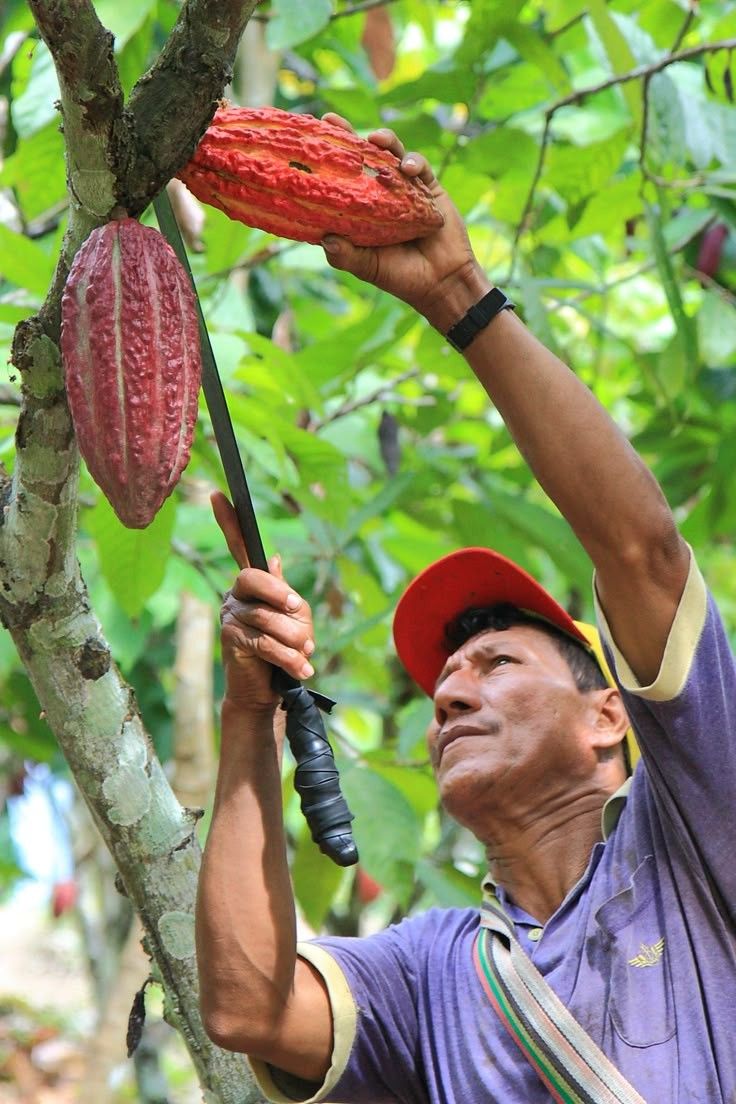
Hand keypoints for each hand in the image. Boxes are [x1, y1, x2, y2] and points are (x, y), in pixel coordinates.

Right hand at [212, 492, 315, 711]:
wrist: (267, 691)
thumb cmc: (283, 651)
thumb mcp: (293, 618)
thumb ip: (284, 592)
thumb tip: (273, 558)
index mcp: (252, 584)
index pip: (238, 547)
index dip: (229, 521)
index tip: (218, 494)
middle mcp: (236, 595)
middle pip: (253, 578)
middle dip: (280, 596)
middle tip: (296, 610)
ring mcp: (230, 616)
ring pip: (268, 618)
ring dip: (295, 641)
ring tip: (303, 655)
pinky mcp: (231, 640)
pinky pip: (265, 643)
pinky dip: (289, 658)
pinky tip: (300, 668)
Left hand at [320, 115, 489, 330]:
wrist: (442, 282)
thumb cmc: (401, 277)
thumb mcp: (367, 267)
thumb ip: (345, 255)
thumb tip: (325, 239)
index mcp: (360, 211)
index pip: (339, 180)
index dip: (325, 162)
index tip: (306, 142)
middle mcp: (379, 195)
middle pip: (361, 158)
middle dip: (347, 136)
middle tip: (331, 120)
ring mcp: (404, 189)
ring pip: (390, 154)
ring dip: (384, 141)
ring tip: (376, 138)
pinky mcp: (428, 188)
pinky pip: (419, 166)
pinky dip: (413, 162)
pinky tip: (408, 168)